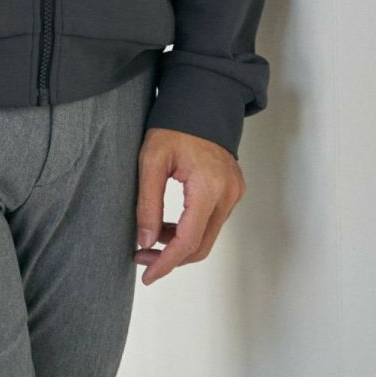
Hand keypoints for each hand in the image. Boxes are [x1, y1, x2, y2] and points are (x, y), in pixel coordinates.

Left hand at [133, 127, 244, 282]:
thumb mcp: (151, 161)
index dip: (166, 262)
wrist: (201, 102)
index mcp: (209, 186)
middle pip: (201, 245)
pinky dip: (189, 229)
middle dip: (170, 257)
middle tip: (141, 257)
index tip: (147, 274)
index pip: (188, 240)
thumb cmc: (174, 126)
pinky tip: (166, 224)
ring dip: (178, 243)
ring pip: (207, 236)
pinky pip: (211, 222)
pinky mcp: (232, 191)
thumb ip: (147, 202)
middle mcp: (228, 194)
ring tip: (150, 236)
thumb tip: (145, 242)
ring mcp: (234, 193)